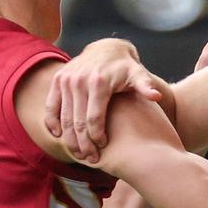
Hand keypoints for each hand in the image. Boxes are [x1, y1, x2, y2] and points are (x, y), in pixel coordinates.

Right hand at [43, 39, 159, 162]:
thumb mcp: (138, 75)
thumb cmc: (125, 68)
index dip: (97, 136)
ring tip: (77, 154)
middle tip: (90, 158)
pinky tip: (58, 136)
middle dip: (83, 144)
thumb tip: (156, 96)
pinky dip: (52, 123)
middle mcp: (79, 80)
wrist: (107, 48)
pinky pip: (51, 106)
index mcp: (98, 82)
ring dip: (68, 139)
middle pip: (77, 122)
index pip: (94, 118)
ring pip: (64, 118)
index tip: (103, 147)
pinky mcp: (57, 80)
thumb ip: (146, 86)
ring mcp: (66, 80)